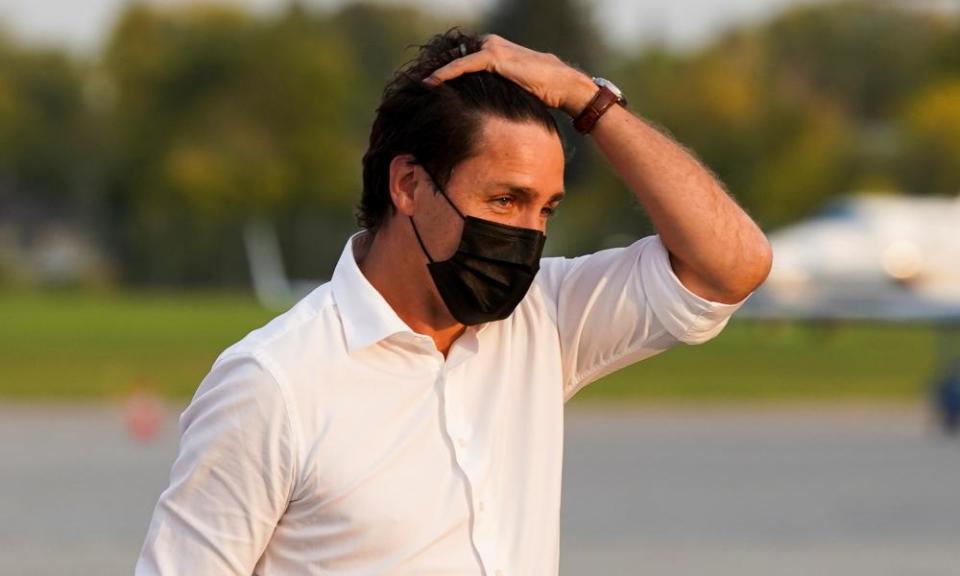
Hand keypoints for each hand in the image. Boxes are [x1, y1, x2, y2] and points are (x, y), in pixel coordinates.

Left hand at [423, 34, 596, 117]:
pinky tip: (430, 83)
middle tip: (412, 87)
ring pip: (454, 59)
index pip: (460, 60)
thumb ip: (495, 91)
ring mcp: (491, 48)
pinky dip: (445, 74)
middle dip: (435, 72)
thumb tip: (480, 111)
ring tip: (416, 86)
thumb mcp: (512, 91)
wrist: (562, 85)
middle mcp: (489, 45)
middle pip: (452, 56)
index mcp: (492, 52)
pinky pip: (462, 65)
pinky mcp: (493, 56)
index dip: (442, 73)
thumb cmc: (542, 92)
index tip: (424, 87)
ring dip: (435, 72)